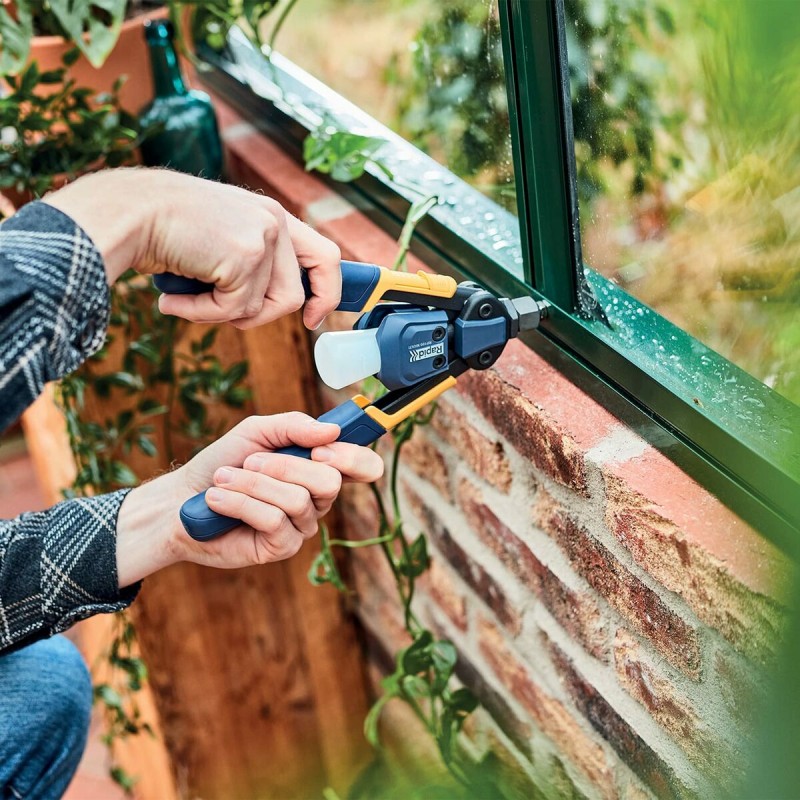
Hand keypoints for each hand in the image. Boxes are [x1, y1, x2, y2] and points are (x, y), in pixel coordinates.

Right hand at [43, 168, 340, 329]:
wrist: (127, 214)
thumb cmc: (162, 231)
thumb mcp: (218, 239)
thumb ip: (248, 263)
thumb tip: (262, 308)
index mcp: (270, 215)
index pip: (323, 255)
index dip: (326, 291)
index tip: (313, 318)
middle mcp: (274, 221)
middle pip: (294, 294)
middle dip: (262, 316)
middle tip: (230, 319)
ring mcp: (263, 236)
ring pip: (264, 307)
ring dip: (223, 315)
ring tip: (186, 299)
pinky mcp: (246, 256)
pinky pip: (234, 309)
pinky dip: (202, 314)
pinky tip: (173, 299)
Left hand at [114, 412, 383, 585]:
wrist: (181, 499)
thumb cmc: (223, 463)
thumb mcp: (256, 432)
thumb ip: (294, 427)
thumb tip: (332, 431)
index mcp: (319, 469)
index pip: (363, 467)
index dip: (353, 459)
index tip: (322, 450)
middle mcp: (317, 500)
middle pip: (330, 482)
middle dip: (284, 466)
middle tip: (250, 461)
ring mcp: (301, 526)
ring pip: (296, 500)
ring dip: (252, 484)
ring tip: (223, 479)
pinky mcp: (280, 548)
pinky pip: (272, 520)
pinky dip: (240, 503)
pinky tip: (217, 500)